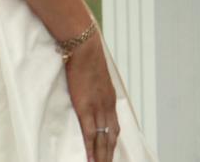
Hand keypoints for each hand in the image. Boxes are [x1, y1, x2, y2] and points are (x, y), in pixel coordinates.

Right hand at [65, 33, 119, 161]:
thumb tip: (92, 94)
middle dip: (108, 155)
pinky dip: (90, 149)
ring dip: (101, 157)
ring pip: (101, 140)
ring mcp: (97, 108)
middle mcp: (107, 106)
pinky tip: (90, 160)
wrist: (84, 48)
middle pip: (111, 138)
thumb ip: (97, 89)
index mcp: (111, 99)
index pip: (114, 128)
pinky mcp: (85, 108)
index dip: (112, 144)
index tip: (110, 155)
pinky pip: (89, 134)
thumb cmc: (88, 58)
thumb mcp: (97, 77)